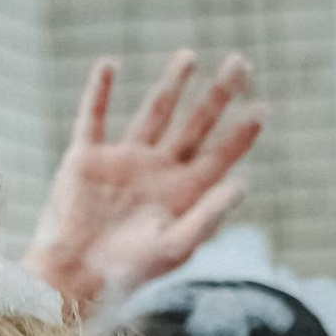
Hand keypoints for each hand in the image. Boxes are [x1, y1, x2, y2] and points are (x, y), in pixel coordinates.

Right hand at [25, 52, 264, 316]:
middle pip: (195, 125)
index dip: (241, 134)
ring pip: (154, 113)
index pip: (219, 156)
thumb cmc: (126, 272)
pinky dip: (99, 92)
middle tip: (241, 63)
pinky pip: (93, 118)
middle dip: (218, 96)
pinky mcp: (87, 158)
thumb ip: (208, 216)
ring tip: (189, 57)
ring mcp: (124, 161)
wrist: (73, 278)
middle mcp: (158, 171)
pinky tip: (109, 65)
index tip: (262, 108)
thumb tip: (243, 183)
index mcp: (182, 194)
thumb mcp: (174, 248)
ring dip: (171, 85)